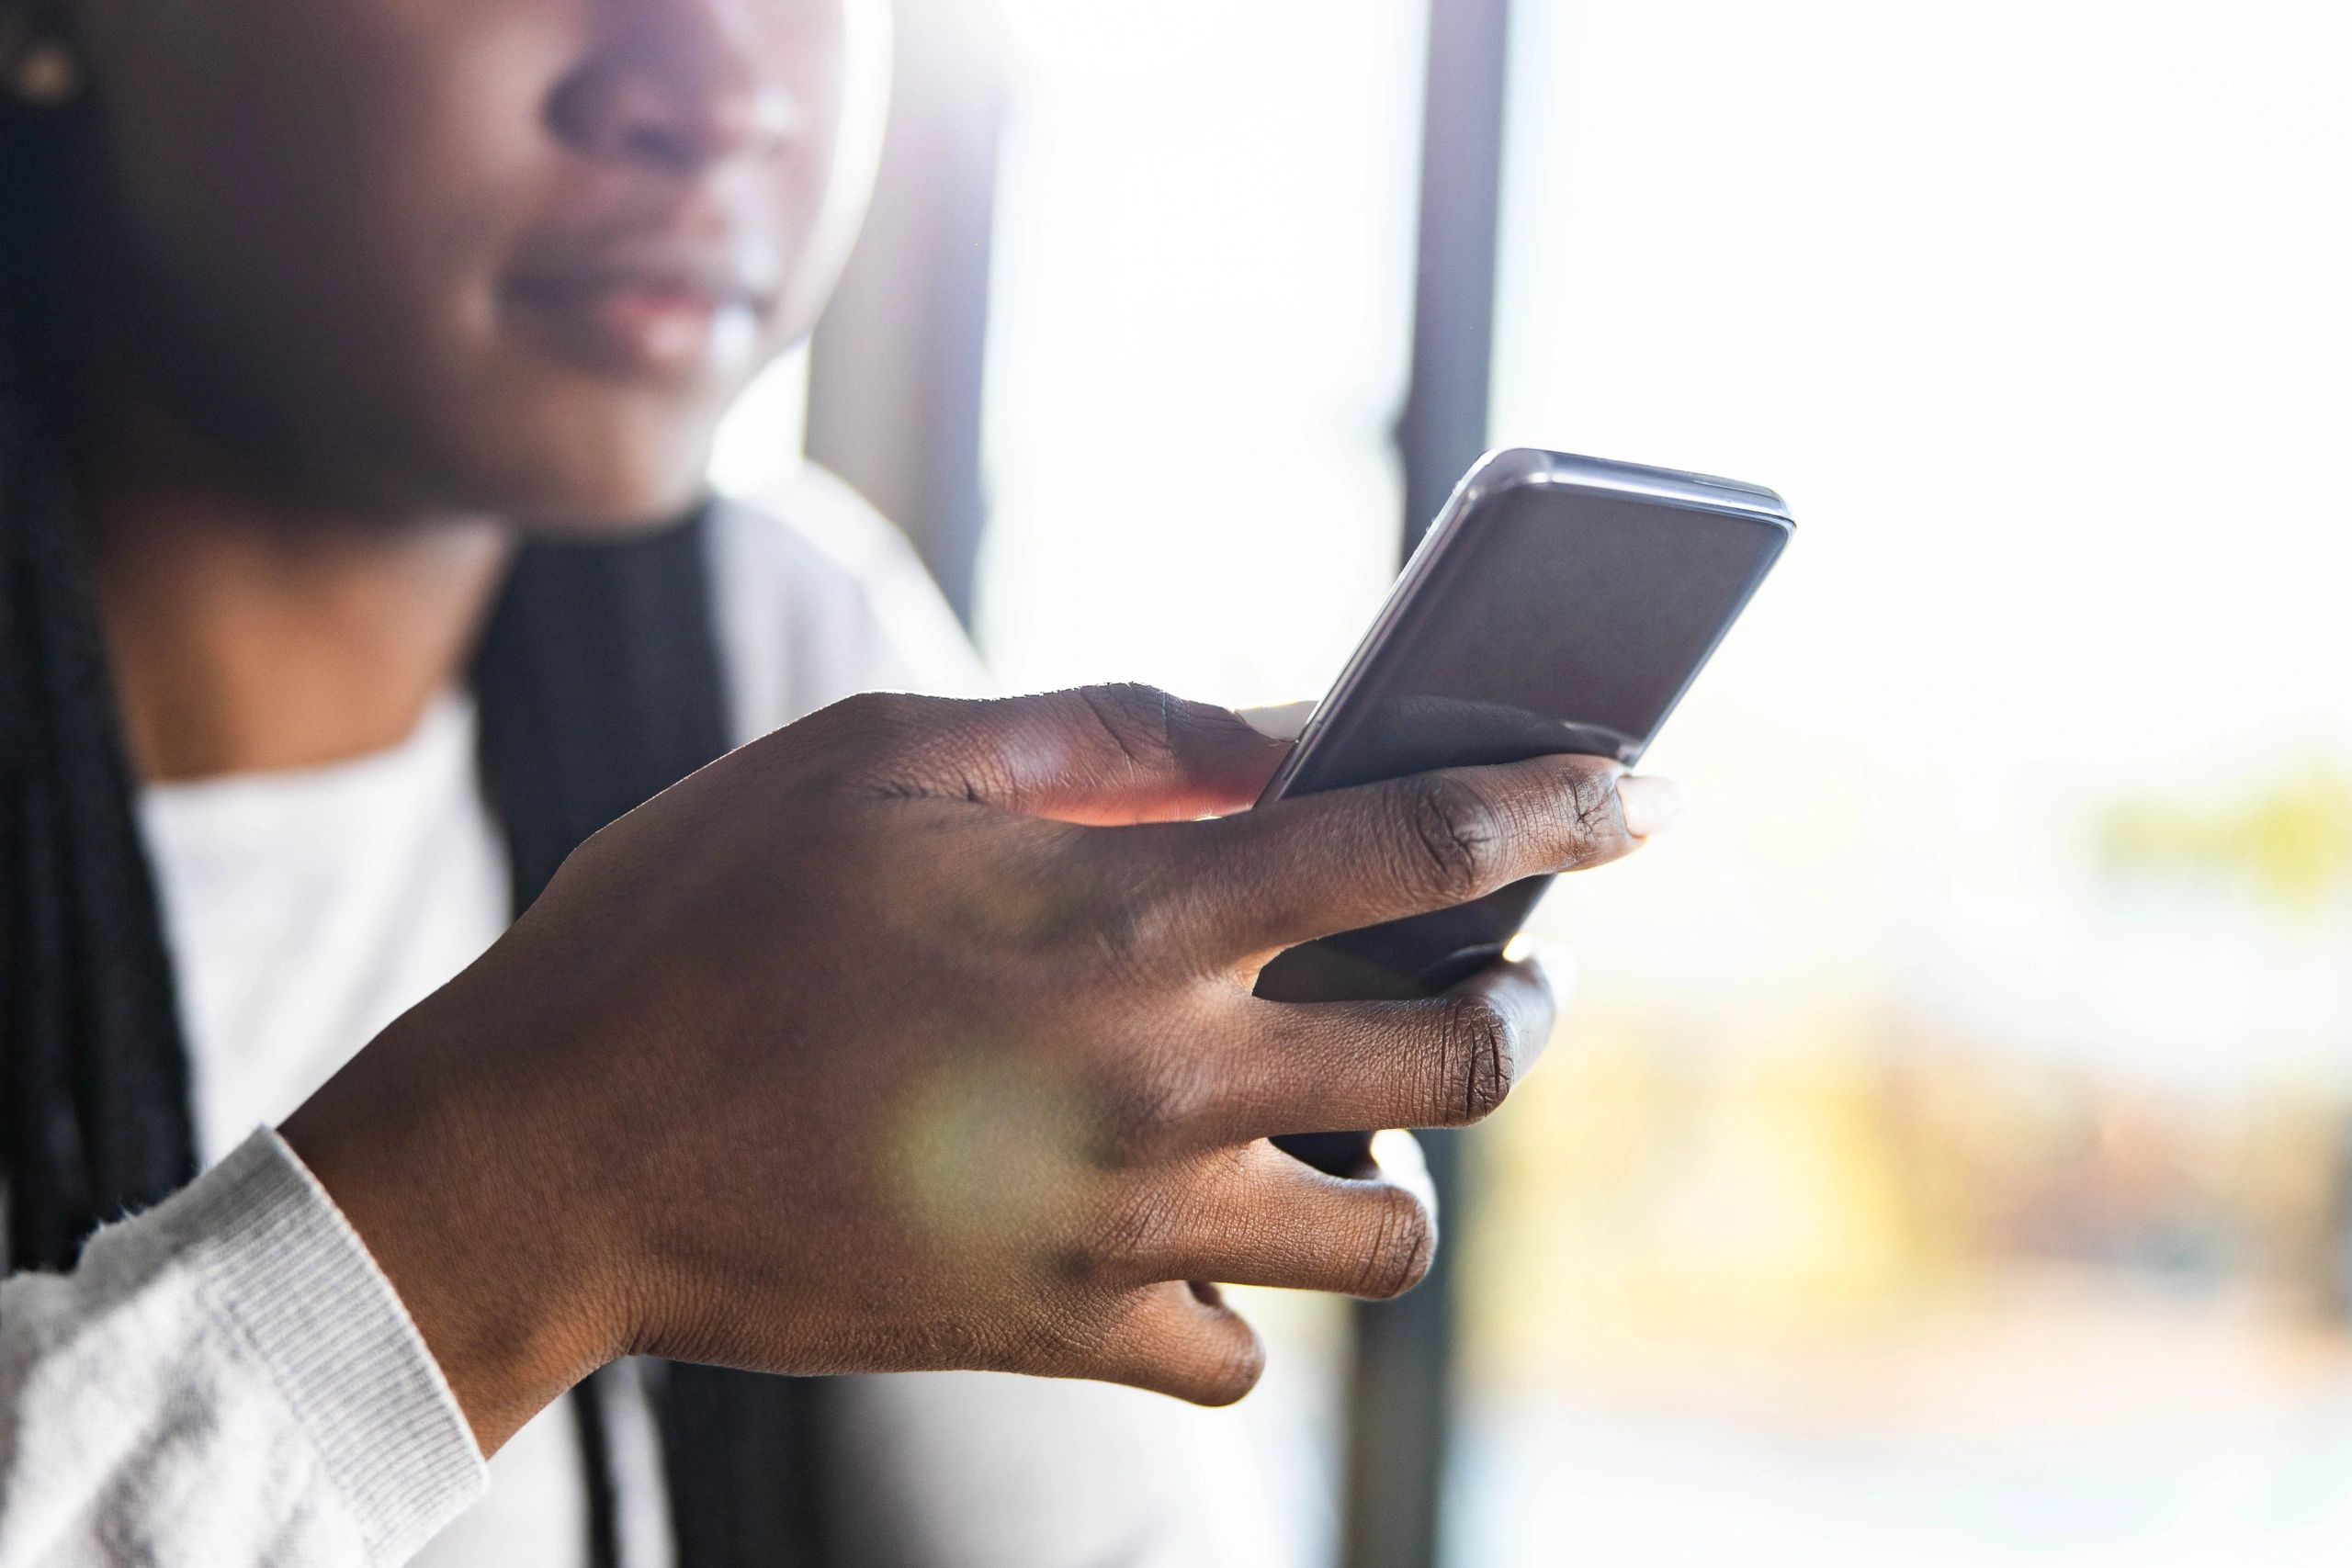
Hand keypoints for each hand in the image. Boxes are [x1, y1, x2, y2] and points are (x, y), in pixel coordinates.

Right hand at [282, 686, 1678, 1451]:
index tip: (1636, 790)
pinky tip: (1189, 1228)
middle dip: (1522, 1004)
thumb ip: (1104, 730)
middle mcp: (1158, 1081)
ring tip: (1352, 1117)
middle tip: (1501, 975)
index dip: (1554, 807)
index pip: (1416, 850)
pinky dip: (1242, 1298)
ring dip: (1404, 1170)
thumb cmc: (698, 917)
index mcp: (1125, 915)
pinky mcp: (1057, 1337)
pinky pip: (1236, 1356)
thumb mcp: (881, 752)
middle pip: (1460, 1062)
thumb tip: (1271, 726)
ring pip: (1390, 1242)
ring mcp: (1119, 1229)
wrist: (546, 1151)